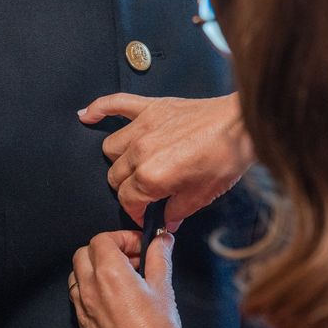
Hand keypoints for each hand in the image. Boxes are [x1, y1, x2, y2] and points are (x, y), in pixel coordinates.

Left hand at [69, 231, 185, 327]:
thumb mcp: (164, 288)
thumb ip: (160, 257)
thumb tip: (162, 241)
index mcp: (110, 274)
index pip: (102, 239)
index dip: (122, 237)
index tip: (139, 246)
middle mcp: (91, 288)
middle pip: (84, 252)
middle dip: (106, 249)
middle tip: (130, 258)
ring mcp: (83, 308)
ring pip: (77, 274)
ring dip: (95, 268)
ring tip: (121, 276)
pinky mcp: (84, 325)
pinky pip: (78, 297)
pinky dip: (91, 289)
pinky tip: (113, 297)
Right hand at [78, 93, 254, 230]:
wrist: (241, 125)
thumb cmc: (225, 157)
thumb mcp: (203, 195)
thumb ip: (178, 211)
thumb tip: (166, 223)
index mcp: (152, 175)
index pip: (127, 200)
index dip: (136, 212)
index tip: (145, 215)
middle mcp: (141, 150)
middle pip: (115, 176)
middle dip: (128, 189)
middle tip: (145, 193)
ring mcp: (142, 126)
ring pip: (110, 147)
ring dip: (118, 160)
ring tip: (134, 165)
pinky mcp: (150, 107)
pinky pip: (115, 103)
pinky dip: (99, 108)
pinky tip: (86, 116)